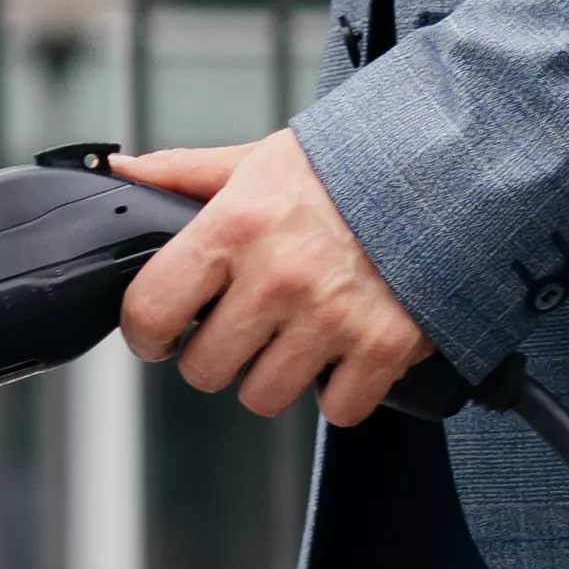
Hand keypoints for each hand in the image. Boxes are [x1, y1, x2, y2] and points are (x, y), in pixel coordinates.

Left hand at [113, 131, 433, 424]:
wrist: (447, 169)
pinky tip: (342, 352)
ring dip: (273, 376)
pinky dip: (340, 391)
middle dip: (214, 356)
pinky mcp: (383, 347)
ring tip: (292, 339)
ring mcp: (332, 317)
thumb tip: (121, 171)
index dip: (145, 334)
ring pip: (263, 397)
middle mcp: (278, 277)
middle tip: (239, 331)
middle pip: (204, 370)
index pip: (151, 309)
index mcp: (235, 227)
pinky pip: (337, 409)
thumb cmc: (347, 166)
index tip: (158, 335)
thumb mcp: (259, 159)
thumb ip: (185, 173)